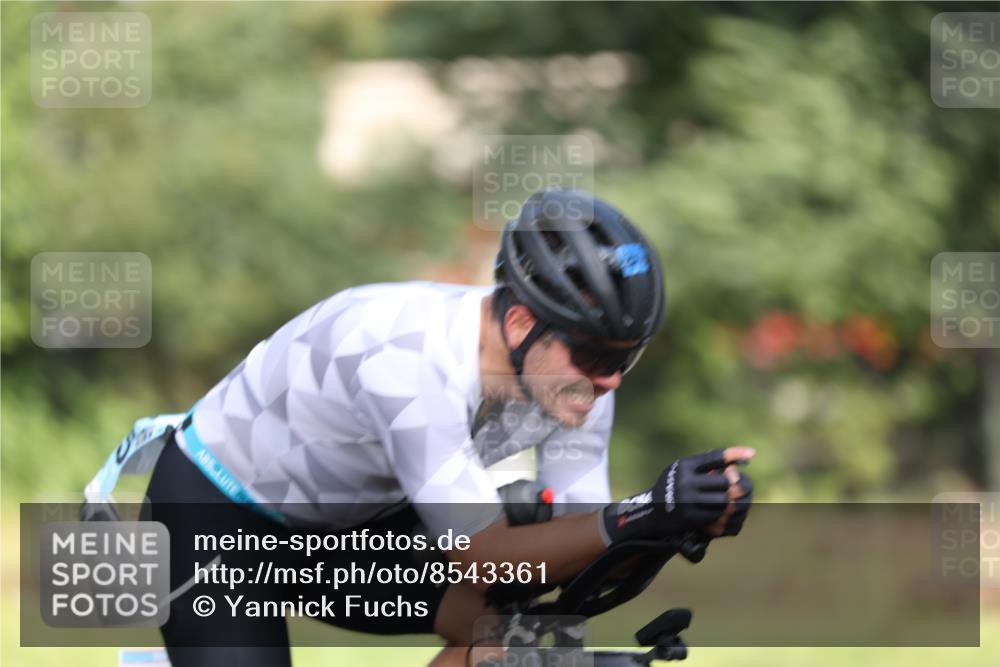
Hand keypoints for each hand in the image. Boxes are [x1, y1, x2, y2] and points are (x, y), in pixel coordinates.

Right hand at [600, 447, 754, 545]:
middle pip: (725, 482)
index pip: (716, 457)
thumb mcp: (683, 470)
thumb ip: (706, 464)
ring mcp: (688, 500)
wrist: (652, 513)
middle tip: (727, 489)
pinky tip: (714, 512)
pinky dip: (720, 514)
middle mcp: (685, 481)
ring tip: (720, 501)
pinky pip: (717, 515)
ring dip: (726, 502)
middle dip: (729, 486)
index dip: (735, 454)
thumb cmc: (674, 487)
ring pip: (724, 500)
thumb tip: (740, 460)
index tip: (752, 454)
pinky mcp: (691, 517)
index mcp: (685, 465)